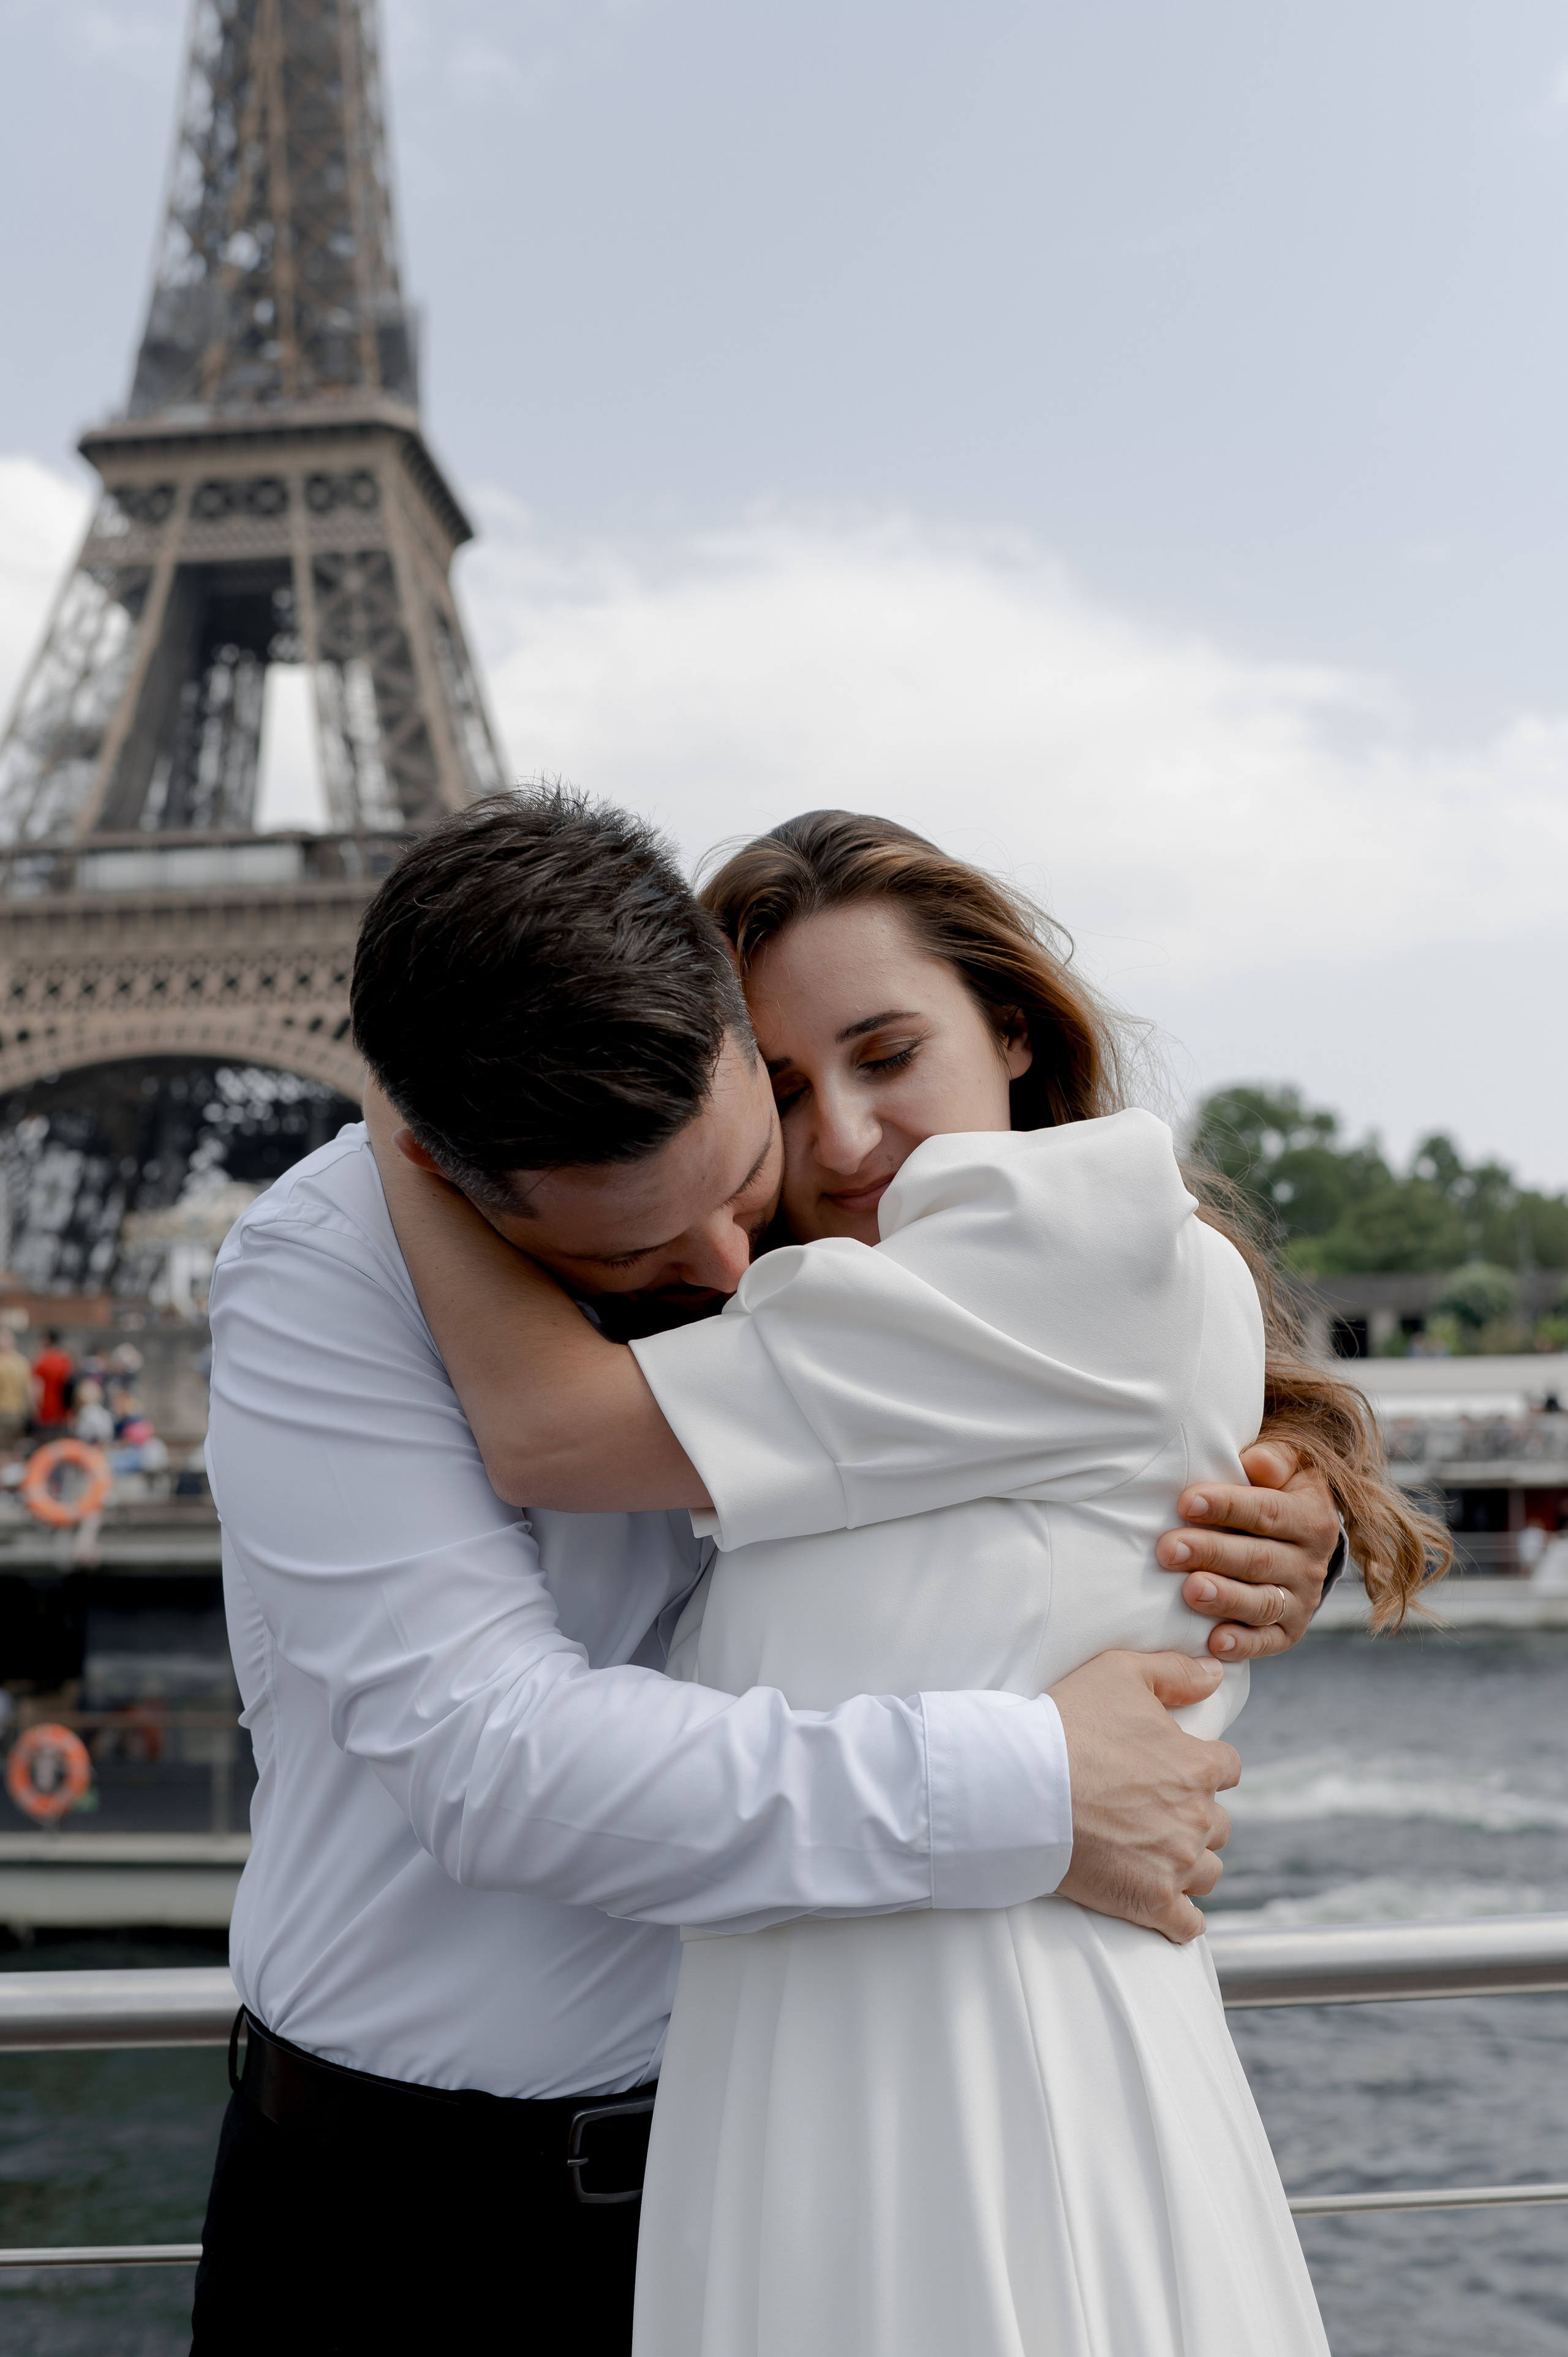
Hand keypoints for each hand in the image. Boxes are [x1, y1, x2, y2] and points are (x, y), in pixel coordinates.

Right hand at [1049, 1650, 1238, 1944]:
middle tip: (1154, 1812)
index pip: (1228, 1768)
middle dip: (1194, 1818)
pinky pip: (1187, 1925)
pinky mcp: (1150, 1903)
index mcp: (1199, 1765)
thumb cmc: (1068, 1725)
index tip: (1175, 1770)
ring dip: (1189, 1865)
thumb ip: (1175, 1671)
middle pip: (1219, 1824)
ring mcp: (1176, 1864)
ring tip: (1156, 1856)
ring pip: (1208, 1873)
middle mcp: (1198, 1817)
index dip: (1203, 1767)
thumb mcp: (1120, 1672)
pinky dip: (1180, 1919)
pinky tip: (1166, 1908)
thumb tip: (1215, 1674)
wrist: (1021, 1786)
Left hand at [1155, 1441, 1339, 1660]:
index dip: (1227, 1507)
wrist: (1302, 1539)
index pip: (1268, 1512)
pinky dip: (1242, 1645)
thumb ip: (1274, 1459)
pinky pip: (1267, 1643)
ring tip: (1190, 1591)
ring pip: (1263, 1603)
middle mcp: (1311, 1563)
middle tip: (1168, 1549)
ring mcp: (1302, 1601)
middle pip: (1258, 1559)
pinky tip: (1213, 1642)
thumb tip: (1256, 1461)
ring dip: (1225, 1598)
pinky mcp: (1289, 1632)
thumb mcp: (1287, 1466)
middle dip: (1211, 1553)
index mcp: (1312, 1517)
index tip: (1186, 1503)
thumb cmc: (1277, 1491)